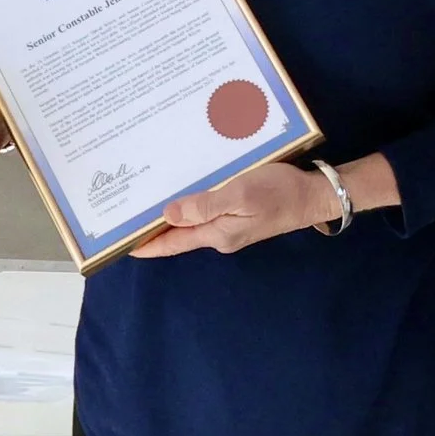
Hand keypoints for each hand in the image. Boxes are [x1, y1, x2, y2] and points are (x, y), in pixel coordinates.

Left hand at [131, 162, 336, 255]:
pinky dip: (192, 205)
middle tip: (128, 214)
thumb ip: (204, 206)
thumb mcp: (240, 195)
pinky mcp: (241, 215)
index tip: (119, 243)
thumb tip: (167, 215)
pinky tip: (186, 191)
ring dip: (172, 216)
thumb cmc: (278, 193)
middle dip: (154, 228)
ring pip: (193, 223)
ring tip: (148, 201)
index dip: (146, 244)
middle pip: (180, 235)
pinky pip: (208, 213)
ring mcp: (231, 227)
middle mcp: (220, 235)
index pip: (172, 243)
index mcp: (216, 233)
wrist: (314, 196)